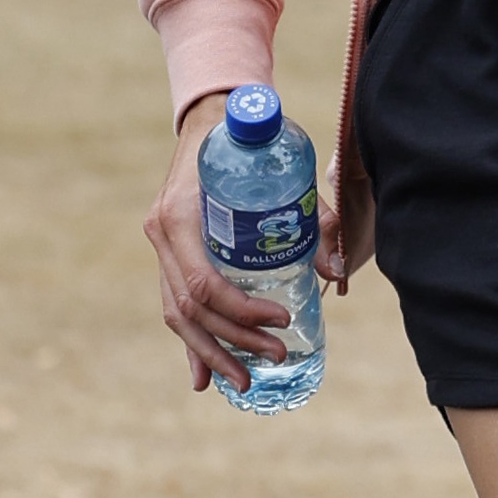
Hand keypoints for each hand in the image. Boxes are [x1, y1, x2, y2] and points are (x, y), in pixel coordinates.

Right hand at [144, 94, 291, 394]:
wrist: (211, 115)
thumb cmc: (250, 136)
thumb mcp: (281, 163)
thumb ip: (311, 211)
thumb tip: (336, 269)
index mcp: (180, 213)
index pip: (202, 282)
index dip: (240, 311)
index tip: (282, 318)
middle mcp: (162, 234)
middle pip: (190, 309)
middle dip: (234, 339)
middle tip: (279, 355)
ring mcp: (160, 246)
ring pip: (178, 316)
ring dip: (212, 352)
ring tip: (245, 382)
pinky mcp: (169, 254)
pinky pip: (174, 307)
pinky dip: (191, 344)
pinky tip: (203, 378)